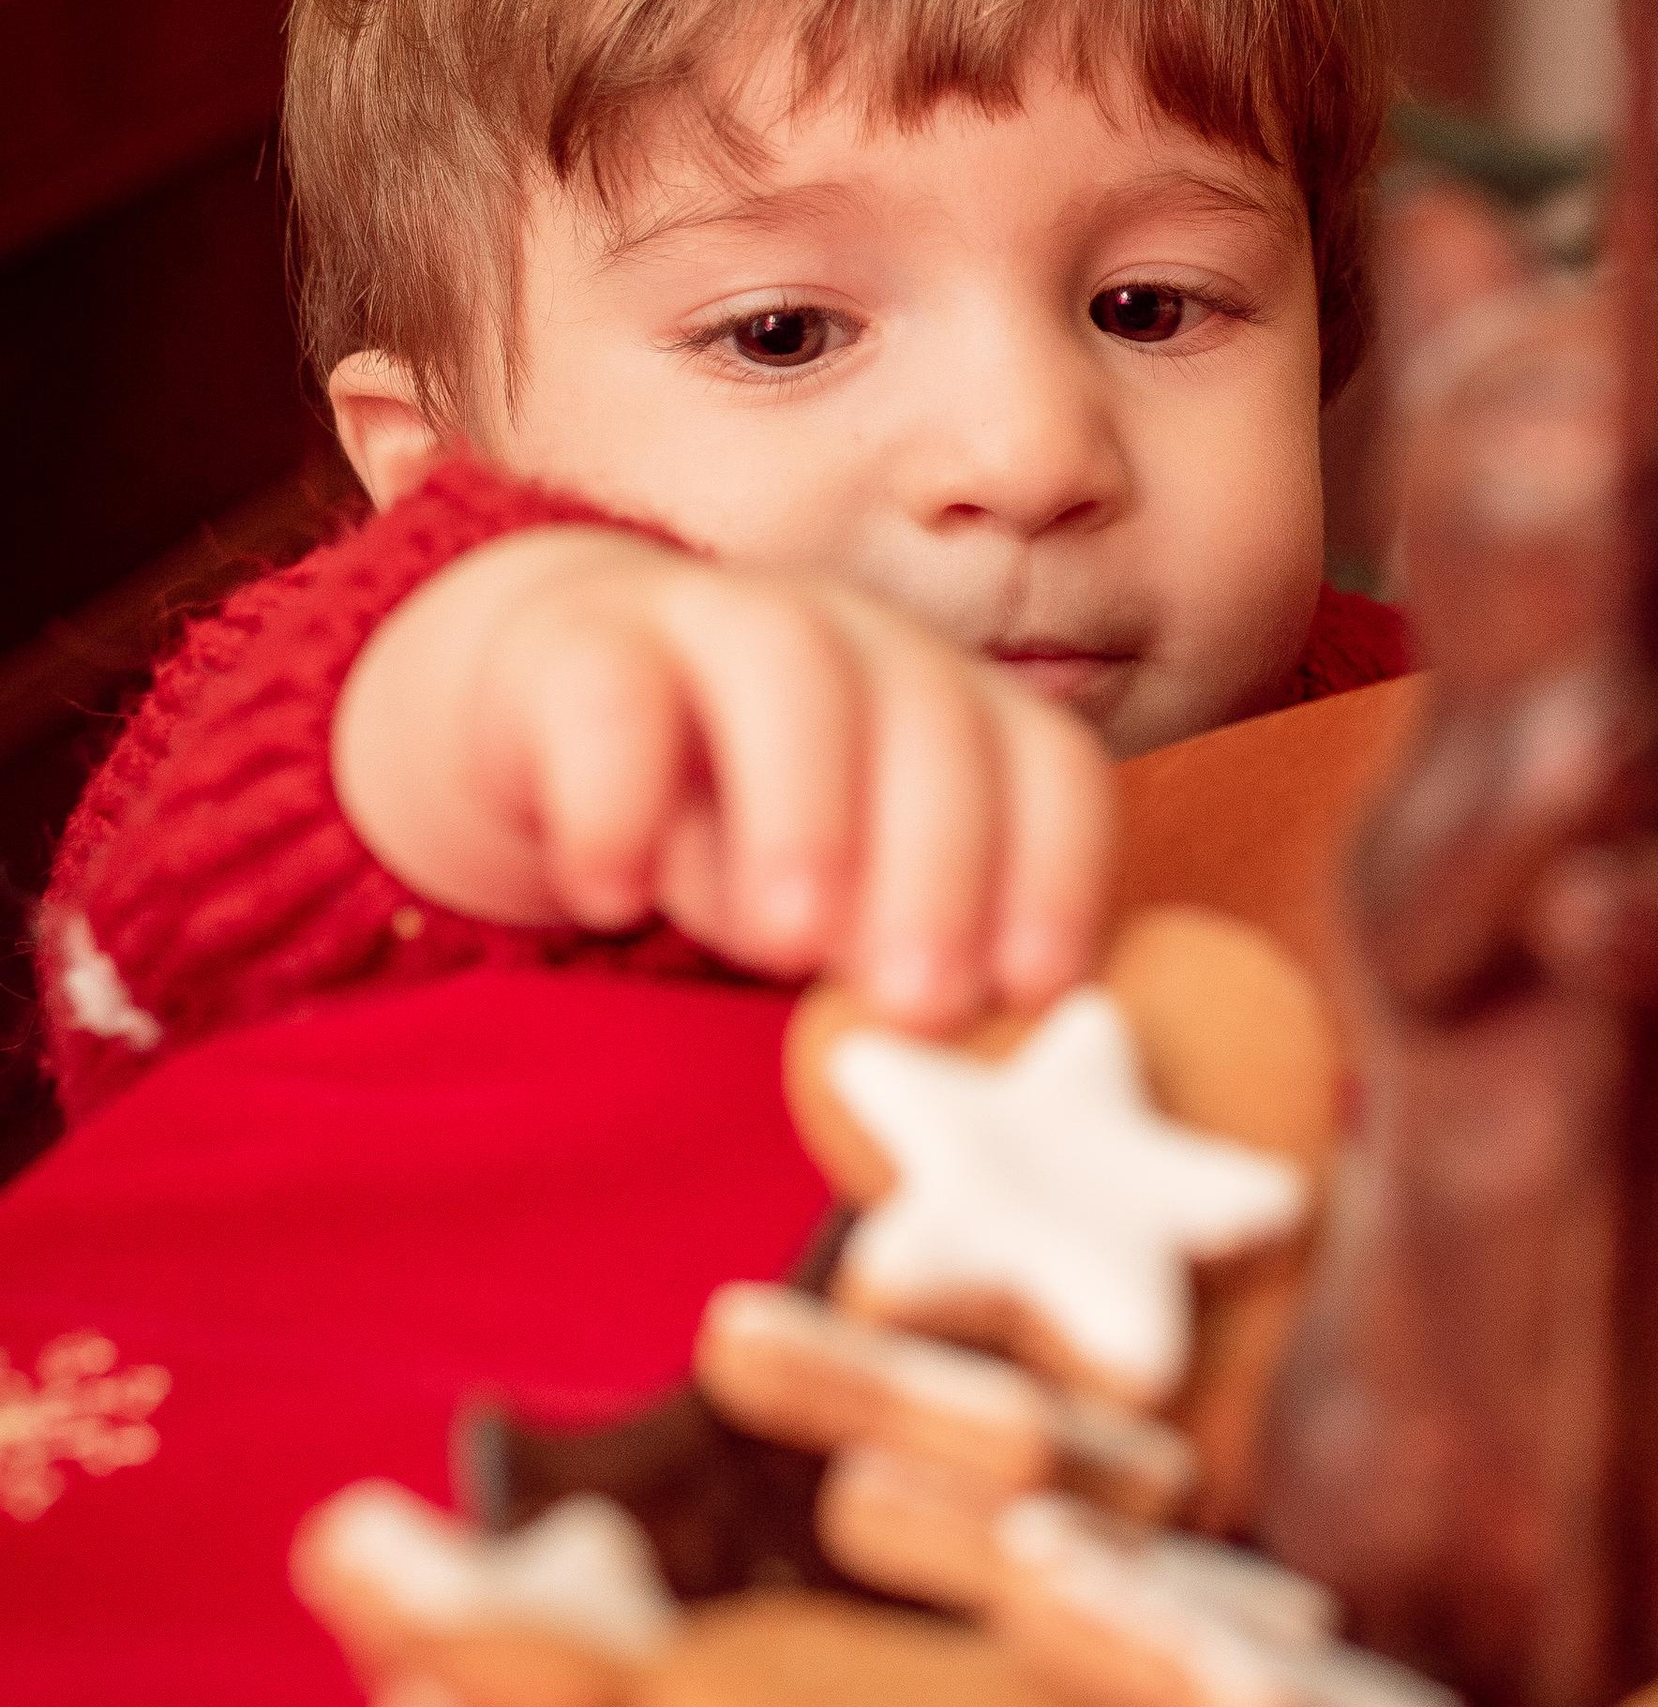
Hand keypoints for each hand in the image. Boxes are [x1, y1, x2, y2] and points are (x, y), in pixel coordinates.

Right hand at [333, 528, 1113, 1022]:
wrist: (554, 718)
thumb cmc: (738, 839)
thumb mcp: (836, 910)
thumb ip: (897, 967)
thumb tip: (956, 1081)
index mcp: (954, 716)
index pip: (1045, 766)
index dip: (1055, 872)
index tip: (1033, 993)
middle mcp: (861, 651)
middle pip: (933, 717)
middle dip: (938, 868)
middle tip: (917, 1002)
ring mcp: (723, 626)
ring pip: (788, 666)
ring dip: (804, 810)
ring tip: (786, 944)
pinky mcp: (585, 645)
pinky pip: (610, 692)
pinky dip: (617, 794)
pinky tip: (613, 897)